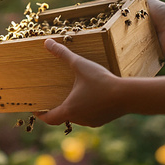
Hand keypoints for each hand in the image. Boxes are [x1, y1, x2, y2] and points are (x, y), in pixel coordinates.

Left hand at [36, 39, 164, 126]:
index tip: (35, 108)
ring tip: (71, 96)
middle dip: (57, 109)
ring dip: (72, 109)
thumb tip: (47, 42)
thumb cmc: (101, 81)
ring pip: (77, 117)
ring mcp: (92, 122)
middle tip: (52, 99)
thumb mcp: (80, 65)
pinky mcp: (103, 120)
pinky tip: (90, 98)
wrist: (128, 95)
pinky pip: (90, 117)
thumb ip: (63, 54)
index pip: (49, 118)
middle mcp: (79, 119)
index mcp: (69, 109)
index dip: (40, 114)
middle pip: (62, 117)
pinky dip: (86, 110)